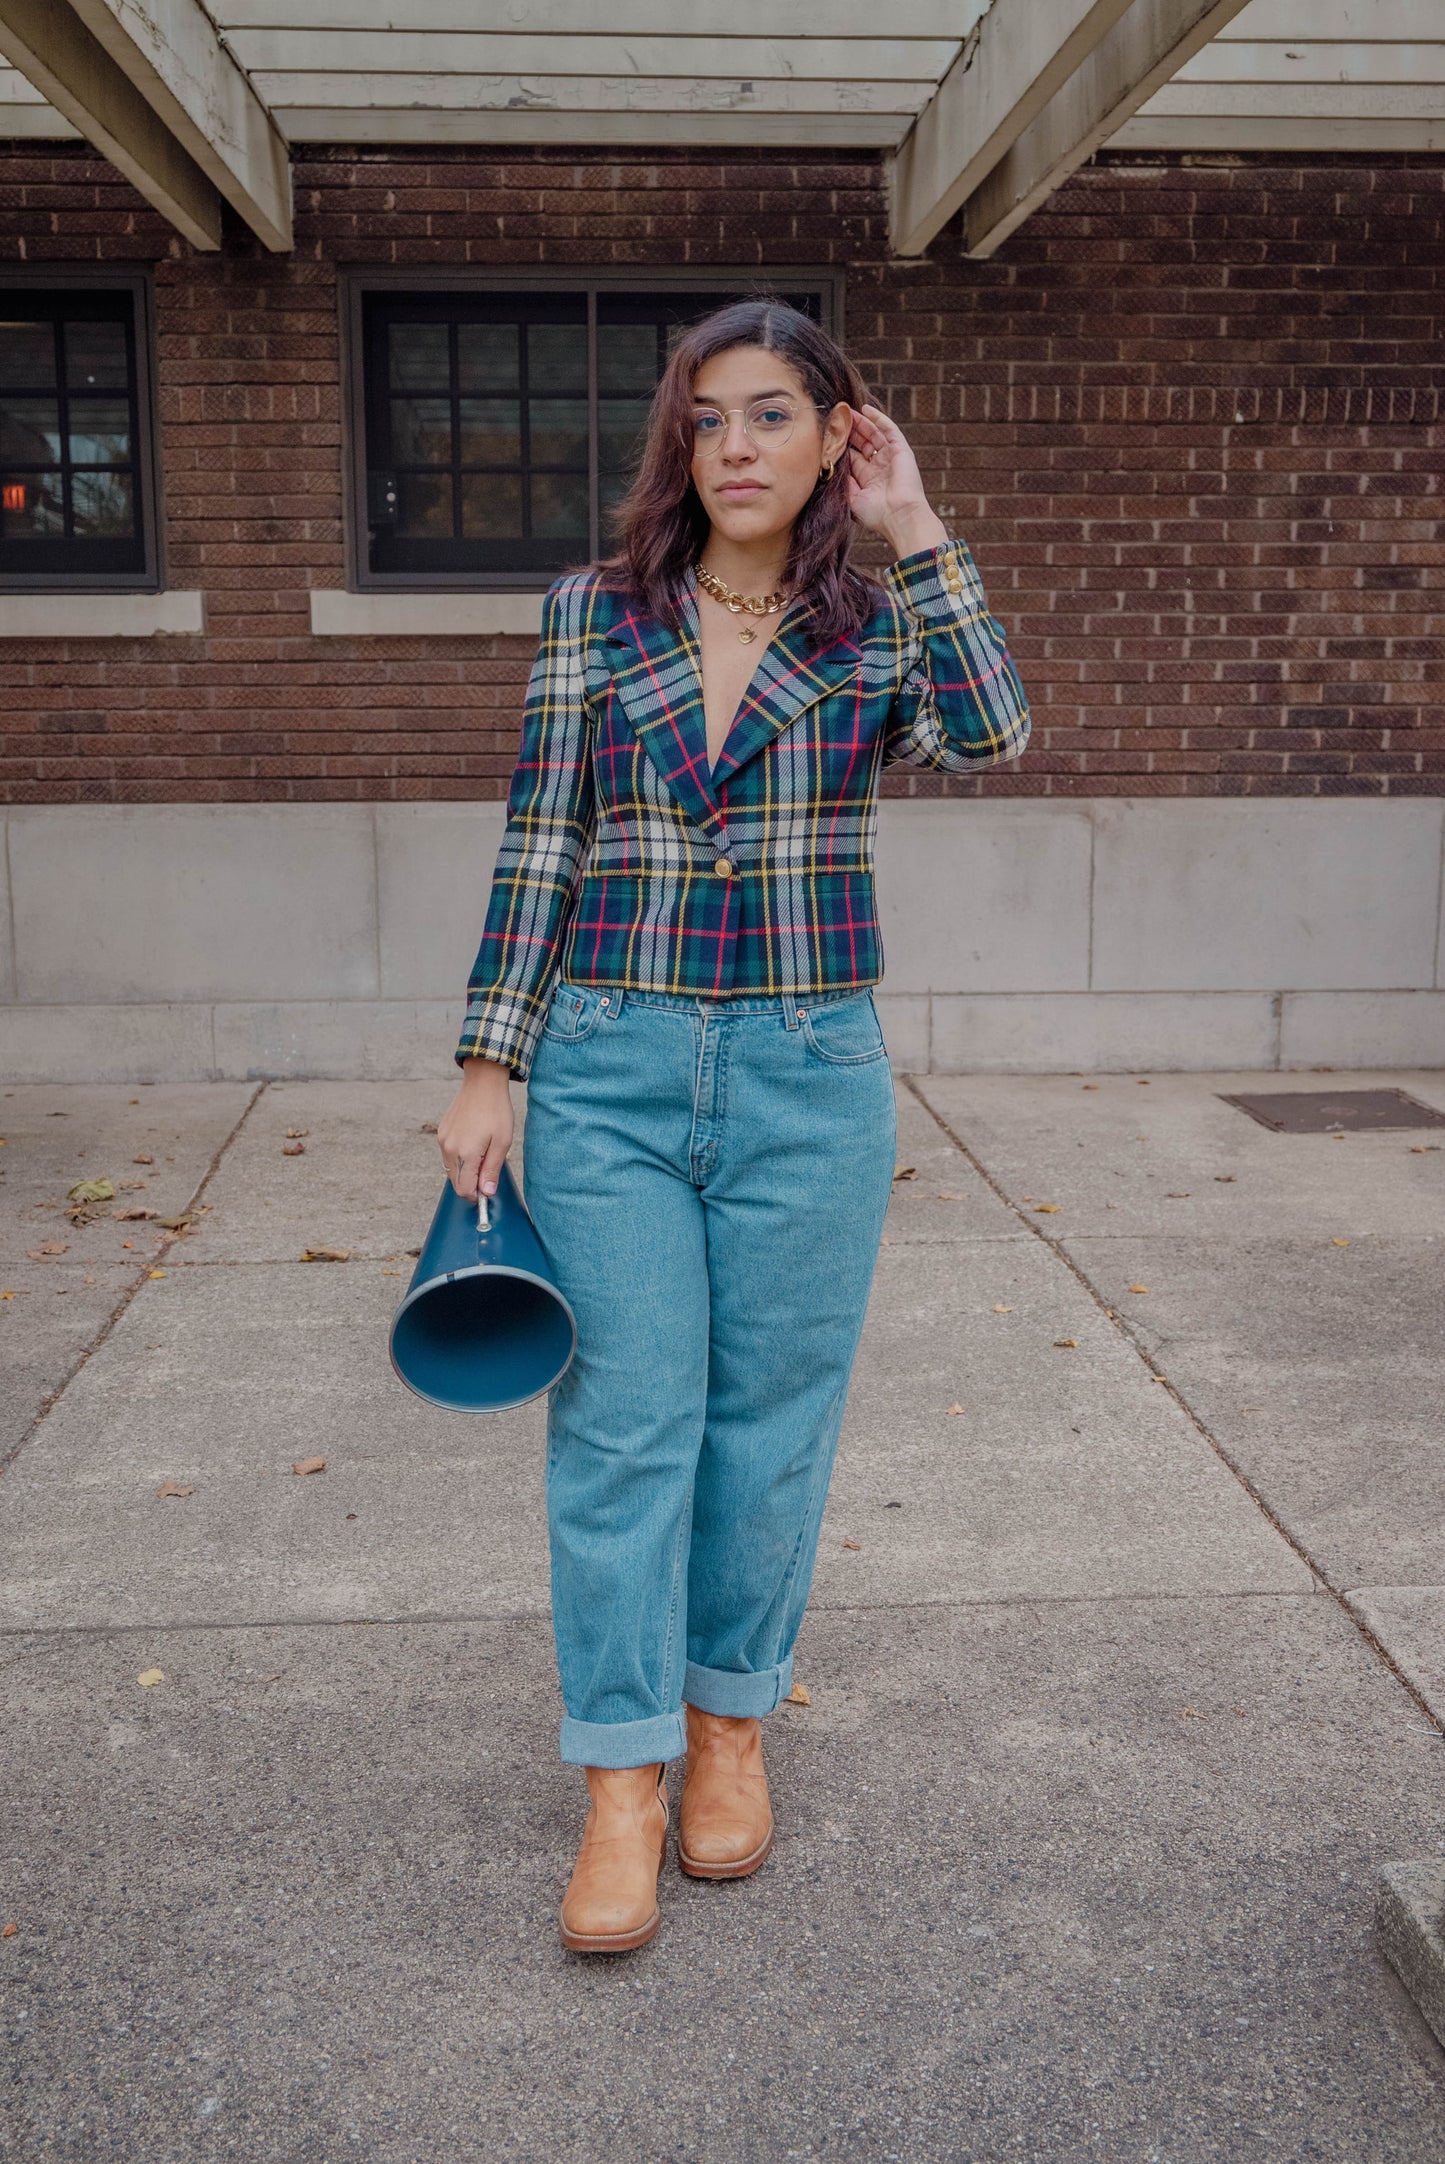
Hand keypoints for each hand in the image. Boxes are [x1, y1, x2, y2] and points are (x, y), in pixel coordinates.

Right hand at [436, 1057, 513, 1199]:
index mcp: (465, 1154)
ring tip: (482, 1151)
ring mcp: (443, 1140)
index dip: (476, 1195)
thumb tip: (486, 1193)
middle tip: (488, 1167)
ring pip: (451, 1169)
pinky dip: (459, 1156)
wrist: (482, 1083)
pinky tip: (473, 1141)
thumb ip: (492, 1170)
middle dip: (471, 1182)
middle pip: (456, 1182)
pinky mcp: (441, 1133)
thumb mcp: (502, 1142)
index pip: (464, 1190)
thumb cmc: (496, 1111)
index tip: (487, 1190)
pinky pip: (448, 1154)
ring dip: (465, 1169)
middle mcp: (449, 1149)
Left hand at [845, 404, 947, 557]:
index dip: (842, 446)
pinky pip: (889, 430)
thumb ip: (843, 482)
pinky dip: (878, 419)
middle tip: (836, 419)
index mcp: (869, 479)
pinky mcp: (901, 450)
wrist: (900, 517)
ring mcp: (891, 458)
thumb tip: (831, 465)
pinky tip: (866, 410)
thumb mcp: (853, 498)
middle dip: (850, 432)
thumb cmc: (877, 514)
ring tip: (847, 411)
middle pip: (863, 443)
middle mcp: (880, 467)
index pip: (853, 457)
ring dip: (861, 423)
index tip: (828, 436)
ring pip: (874, 434)